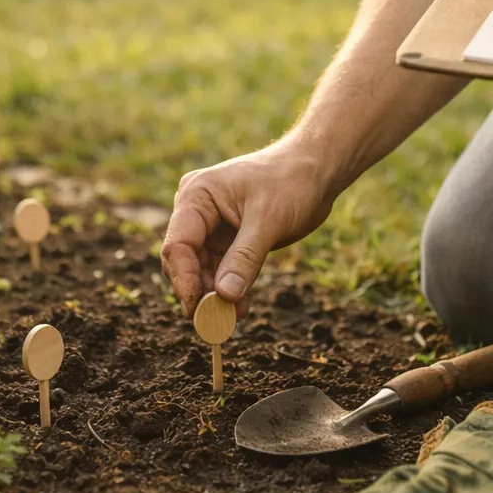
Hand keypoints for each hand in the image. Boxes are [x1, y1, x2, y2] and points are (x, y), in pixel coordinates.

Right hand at [160, 141, 335, 316]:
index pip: (178, 245)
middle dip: (199, 291)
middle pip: (184, 261)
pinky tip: (242, 306)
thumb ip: (244, 259)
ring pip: (201, 270)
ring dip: (215, 295)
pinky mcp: (227, 239)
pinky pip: (219, 269)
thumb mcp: (268, 221)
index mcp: (196, 197)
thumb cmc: (291, 182)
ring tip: (235, 316)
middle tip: (217, 321)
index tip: (199, 310)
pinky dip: (228, 288)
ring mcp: (210, 226)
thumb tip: (224, 297)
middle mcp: (196, 211)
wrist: (315, 171)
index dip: (185, 280)